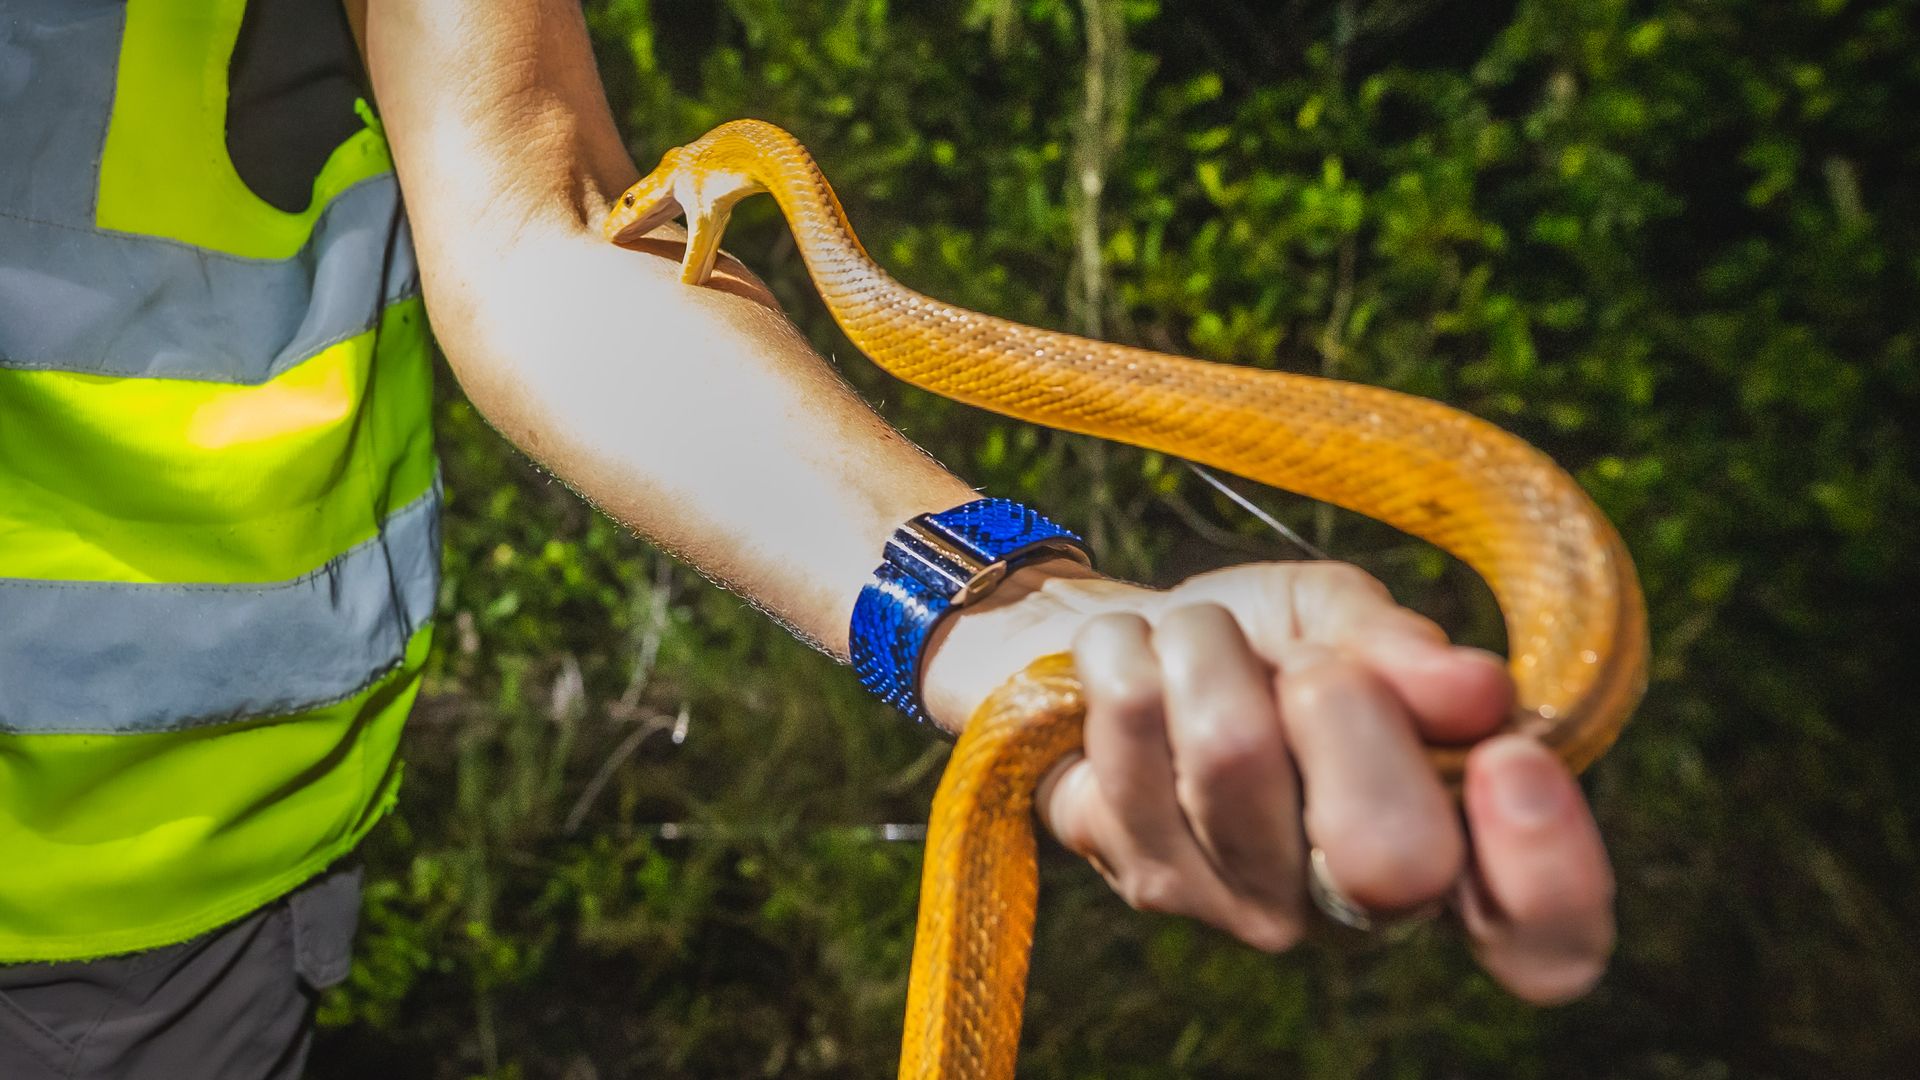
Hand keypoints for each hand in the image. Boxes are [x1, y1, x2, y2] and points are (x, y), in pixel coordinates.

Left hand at [918, 559, 1614, 1004]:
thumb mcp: (1344, 619)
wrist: (1125, 650)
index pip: (1545, 943)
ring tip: (1204, 640)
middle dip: (1347, 705)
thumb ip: (1406, 653)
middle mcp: (1360, 915)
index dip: (1550, 872)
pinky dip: (1130, 650)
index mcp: (1452, 852)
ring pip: (1235, 749)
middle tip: (1310, 662)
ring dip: (1212, 646)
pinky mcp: (1144, 878)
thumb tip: (1476, 691)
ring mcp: (1245, 908)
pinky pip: (1134, 720)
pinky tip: (1137, 666)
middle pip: (1387, 856)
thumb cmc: (1263, 646)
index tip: (1508, 759)